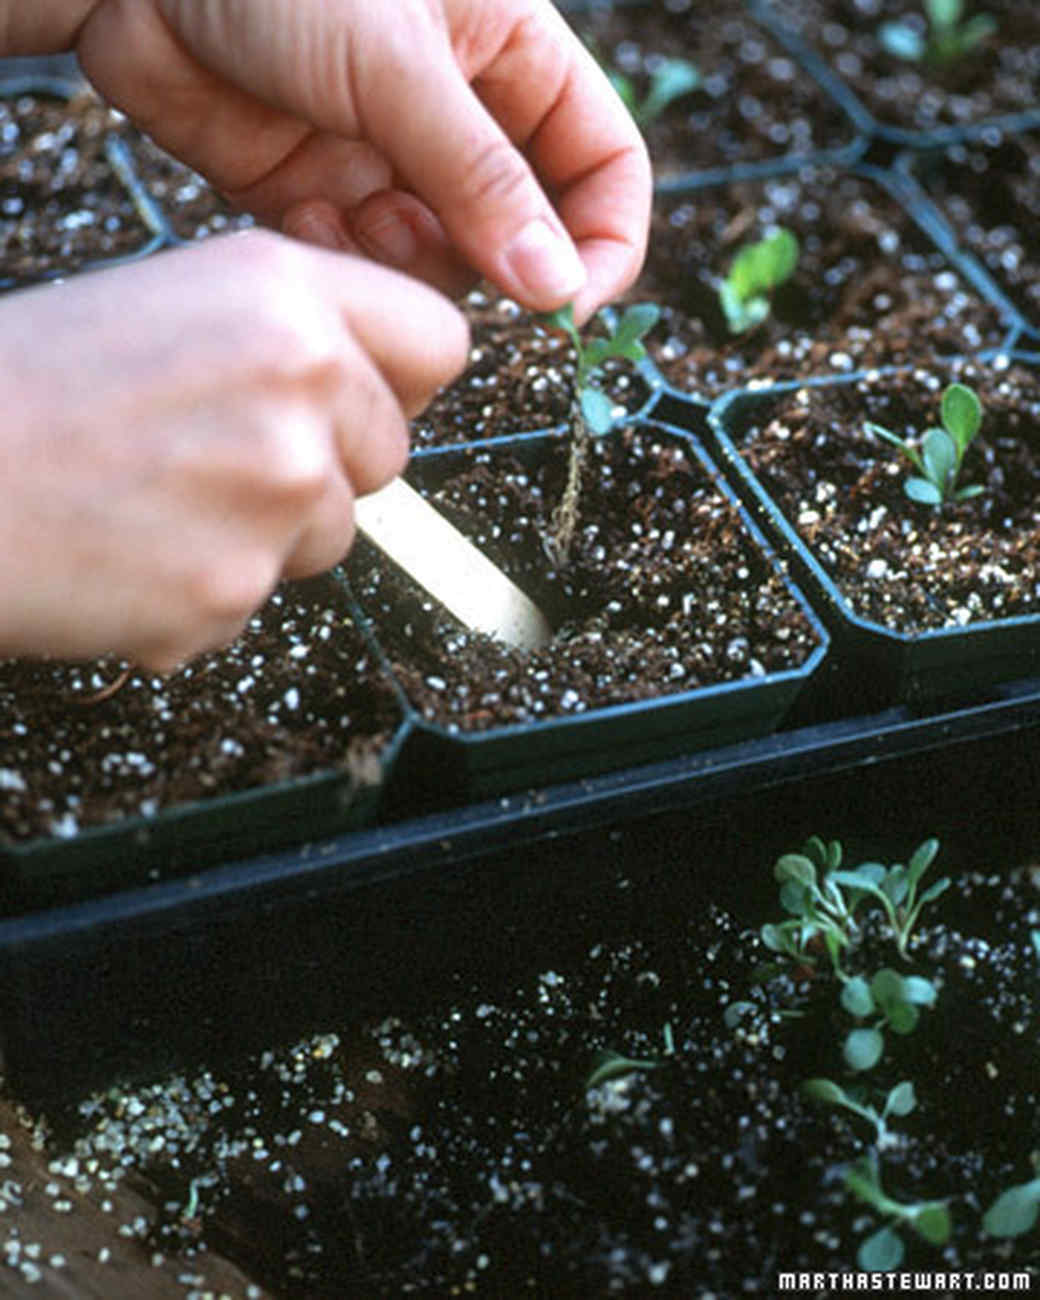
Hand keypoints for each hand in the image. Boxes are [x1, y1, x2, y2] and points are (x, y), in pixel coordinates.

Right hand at [0, 231, 467, 668]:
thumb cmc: (30, 387)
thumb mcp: (176, 303)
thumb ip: (299, 335)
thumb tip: (384, 389)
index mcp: (284, 294)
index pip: (439, 342)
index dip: (400, 376)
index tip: (368, 394)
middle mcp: (299, 384)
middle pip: (394, 450)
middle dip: (330, 463)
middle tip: (220, 452)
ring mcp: (275, 493)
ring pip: (336, 533)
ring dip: (271, 530)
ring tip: (164, 497)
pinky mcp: (234, 587)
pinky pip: (264, 594)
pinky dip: (208, 584)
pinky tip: (136, 546)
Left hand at [73, 0, 650, 320]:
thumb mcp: (398, 62)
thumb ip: (482, 177)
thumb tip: (555, 286)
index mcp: (513, 57)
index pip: (603, 166)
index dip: (603, 242)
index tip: (570, 307)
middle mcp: (463, 118)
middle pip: (523, 232)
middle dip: (487, 262)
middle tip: (438, 253)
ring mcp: (394, 163)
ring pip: (443, 263)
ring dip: (406, 262)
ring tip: (354, 212)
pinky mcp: (326, 200)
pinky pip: (368, 270)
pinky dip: (344, 261)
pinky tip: (303, 210)